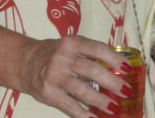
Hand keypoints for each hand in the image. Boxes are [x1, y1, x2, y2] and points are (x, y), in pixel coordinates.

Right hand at [18, 36, 133, 116]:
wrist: (26, 63)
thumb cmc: (56, 55)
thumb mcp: (72, 47)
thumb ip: (90, 55)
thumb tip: (119, 69)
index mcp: (73, 43)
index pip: (98, 49)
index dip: (115, 59)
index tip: (128, 69)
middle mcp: (63, 58)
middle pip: (91, 70)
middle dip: (111, 82)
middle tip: (126, 91)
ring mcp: (54, 76)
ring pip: (81, 90)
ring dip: (100, 100)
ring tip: (113, 108)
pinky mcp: (48, 93)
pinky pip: (68, 105)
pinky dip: (82, 114)